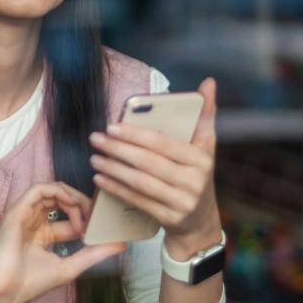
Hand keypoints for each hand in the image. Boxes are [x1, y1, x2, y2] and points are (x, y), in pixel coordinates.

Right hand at [0, 182, 126, 302]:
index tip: (102, 227)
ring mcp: (25, 214)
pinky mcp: (17, 209)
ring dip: (73, 197)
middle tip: (98, 215)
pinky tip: (72, 204)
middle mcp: (34, 222)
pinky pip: (39, 189)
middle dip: (83, 204)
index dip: (88, 219)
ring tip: (86, 212)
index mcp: (43, 236)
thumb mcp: (69, 267)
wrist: (2, 291)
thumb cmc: (29, 283)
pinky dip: (58, 191)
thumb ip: (94, 254)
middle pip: (62, 201)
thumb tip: (121, 244)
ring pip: (52, 191)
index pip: (70, 219)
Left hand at [88, 77, 222, 259]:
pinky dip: (117, 189)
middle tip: (96, 139)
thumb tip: (208, 82)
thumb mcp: (205, 146)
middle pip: (148, 162)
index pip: (163, 144)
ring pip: (141, 182)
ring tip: (95, 158)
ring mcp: (182, 202)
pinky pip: (138, 200)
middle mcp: (194, 180)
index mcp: (201, 158)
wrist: (201, 221)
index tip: (112, 126)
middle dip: (118, 149)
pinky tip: (101, 179)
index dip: (135, 135)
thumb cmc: (197, 175)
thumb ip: (205, 114)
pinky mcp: (170, 218)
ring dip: (114, 169)